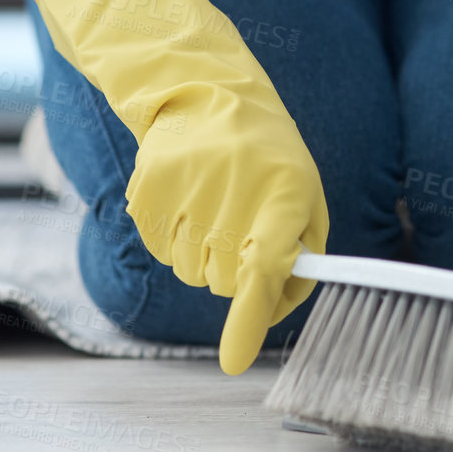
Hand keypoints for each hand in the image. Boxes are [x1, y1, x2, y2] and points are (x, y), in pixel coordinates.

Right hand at [31, 0, 328, 371]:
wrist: (204, 88)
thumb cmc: (267, 152)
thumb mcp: (302, 191)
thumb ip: (301, 247)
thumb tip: (281, 302)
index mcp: (284, 194)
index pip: (264, 271)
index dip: (248, 320)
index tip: (234, 362)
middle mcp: (235, 194)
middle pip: (222, 281)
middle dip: (232, 271)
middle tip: (238, 235)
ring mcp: (188, 192)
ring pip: (188, 270)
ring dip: (201, 255)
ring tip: (214, 209)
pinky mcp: (150, 190)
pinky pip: (158, 248)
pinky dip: (171, 238)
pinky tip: (187, 203)